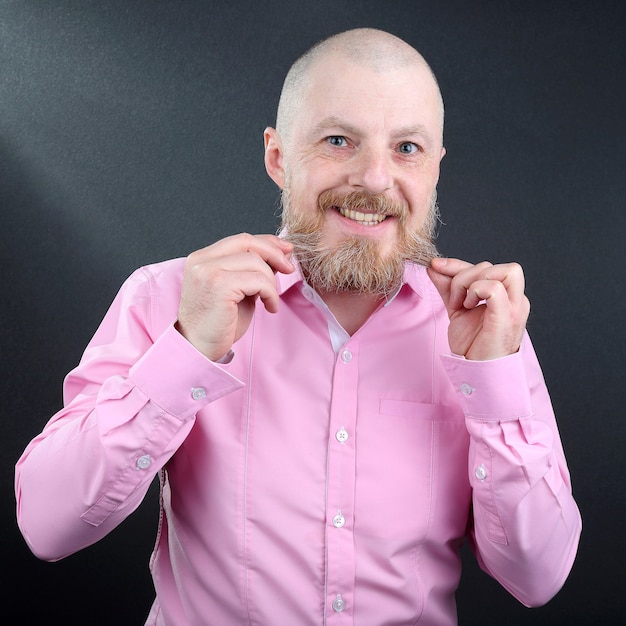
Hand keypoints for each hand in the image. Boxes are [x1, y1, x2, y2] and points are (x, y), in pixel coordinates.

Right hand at [176, 233, 293, 360]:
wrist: (198, 349)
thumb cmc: (218, 323)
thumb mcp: (238, 290)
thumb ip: (251, 271)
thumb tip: (280, 254)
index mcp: (203, 258)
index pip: (241, 240)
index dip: (267, 242)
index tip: (286, 251)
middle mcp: (202, 260)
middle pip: (248, 243)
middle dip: (274, 253)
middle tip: (289, 269)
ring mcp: (208, 271)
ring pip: (255, 262)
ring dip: (271, 281)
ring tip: (270, 300)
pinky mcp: (219, 286)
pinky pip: (258, 281)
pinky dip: (270, 293)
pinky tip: (269, 307)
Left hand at [427, 258, 529, 360]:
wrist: (478, 372)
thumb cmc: (473, 346)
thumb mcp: (457, 310)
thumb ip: (448, 287)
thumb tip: (434, 267)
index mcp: (506, 295)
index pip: (485, 266)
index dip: (458, 264)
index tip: (435, 266)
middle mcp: (515, 298)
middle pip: (491, 266)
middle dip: (463, 275)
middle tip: (453, 300)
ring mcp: (514, 306)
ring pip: (499, 270)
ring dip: (470, 283)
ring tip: (461, 304)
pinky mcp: (507, 316)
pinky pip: (494, 288)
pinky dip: (476, 291)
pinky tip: (466, 307)